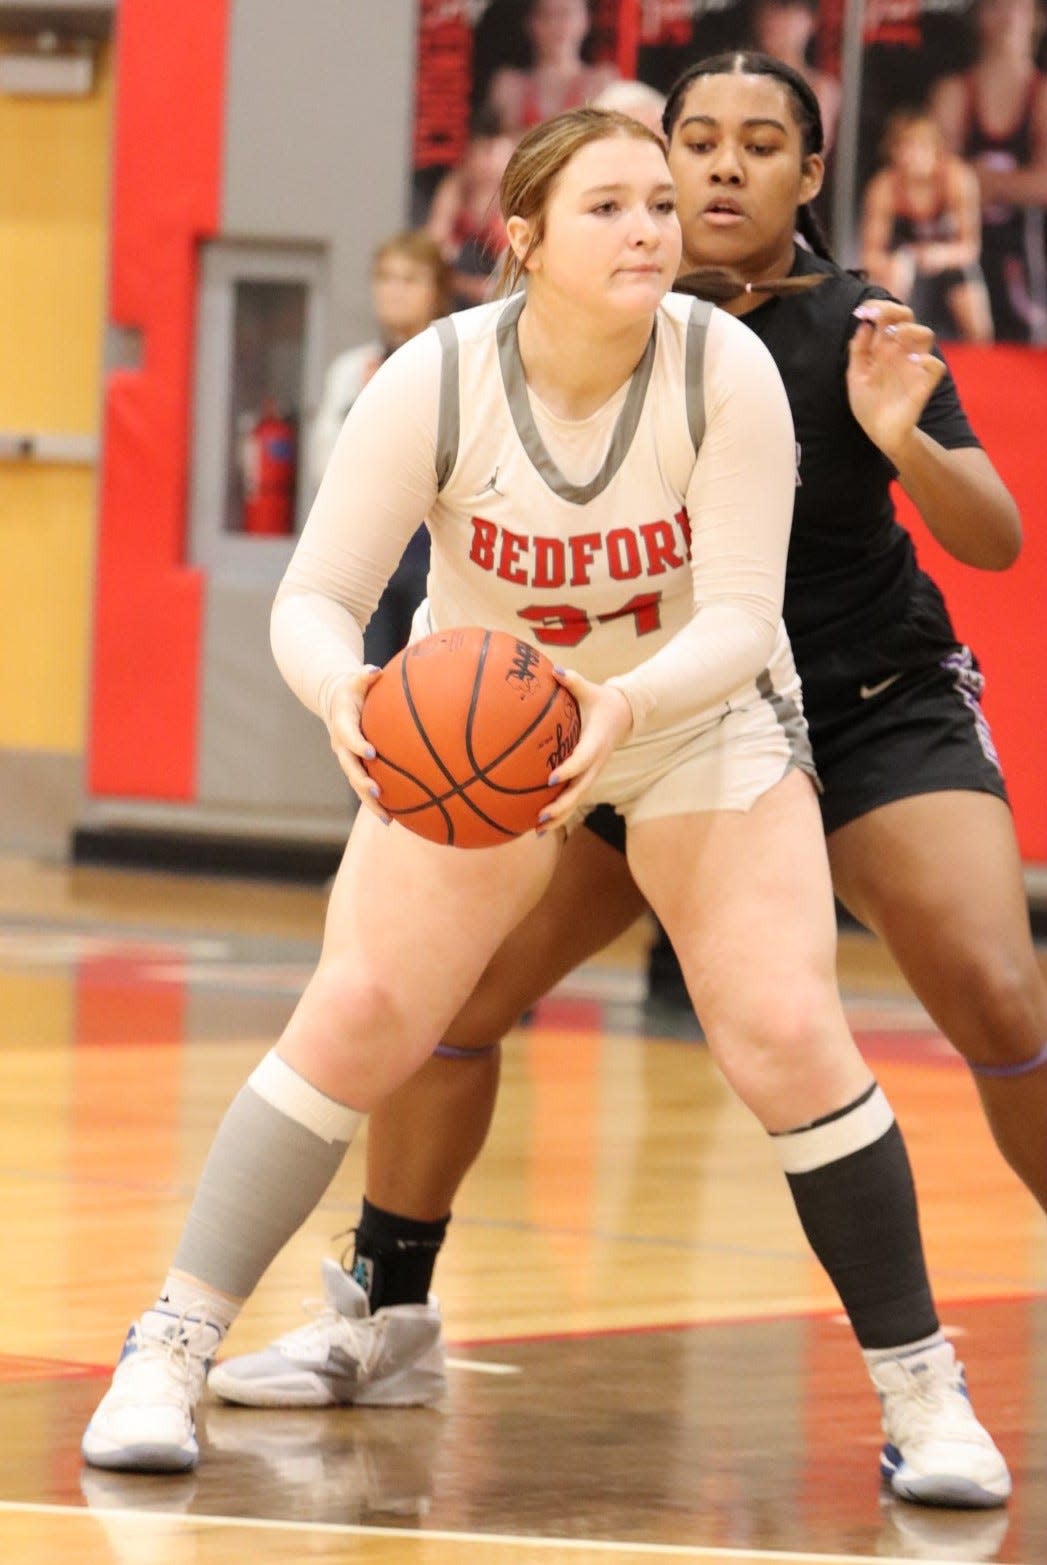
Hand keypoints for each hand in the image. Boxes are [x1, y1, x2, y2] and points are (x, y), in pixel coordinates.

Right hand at [327, 667, 389, 823]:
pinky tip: (395, 817)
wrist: (336, 703)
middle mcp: (342, 747)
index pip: (348, 737)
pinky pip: (365, 787)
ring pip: (357, 785)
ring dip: (370, 803)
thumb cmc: (352, 690)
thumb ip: (364, 676)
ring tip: (388, 819)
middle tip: (377, 793)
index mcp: (342, 725)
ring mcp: (348, 760)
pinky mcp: (356, 768)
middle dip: (362, 782)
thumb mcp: (355, 680)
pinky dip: (378, 803)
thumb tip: (374, 671)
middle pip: (350, 769)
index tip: (371, 752)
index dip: (357, 745)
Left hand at [536, 668, 633, 833]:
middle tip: (541, 816)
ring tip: (537, 830)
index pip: (582, 760)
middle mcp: (596, 763)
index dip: (568, 770)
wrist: (624, 715)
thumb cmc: (601, 700)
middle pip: (580, 791)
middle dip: (562, 805)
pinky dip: (560, 813)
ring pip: (577, 801)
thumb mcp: (590, 689)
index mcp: (596, 743)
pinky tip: (539, 826)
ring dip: (559, 817)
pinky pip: (574, 798)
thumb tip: (554, 670)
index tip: (550, 778)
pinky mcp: (588, 778)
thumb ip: (573, 681)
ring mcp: (593, 773)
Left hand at [846, 301, 945, 462]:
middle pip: (908, 317)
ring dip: (909, 331)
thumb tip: (864, 324)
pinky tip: (911, 363)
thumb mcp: (856, 376)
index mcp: (884, 347)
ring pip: (926, 334)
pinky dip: (927, 361)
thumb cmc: (868, 404)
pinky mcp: (924, 383)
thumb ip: (858, 350)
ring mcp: (914, 366)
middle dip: (894, 311)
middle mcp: (901, 352)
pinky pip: (936, 365)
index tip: (862, 312)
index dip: (878, 308)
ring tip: (893, 339)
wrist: (879, 432)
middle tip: (878, 318)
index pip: (887, 317)